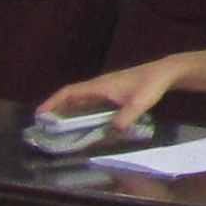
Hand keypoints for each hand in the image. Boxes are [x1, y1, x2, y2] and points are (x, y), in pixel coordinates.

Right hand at [39, 55, 187, 128]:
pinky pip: (92, 102)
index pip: (70, 92)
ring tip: (59, 127)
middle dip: (57, 109)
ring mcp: (106, 89)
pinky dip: (84, 111)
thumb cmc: (150, 85)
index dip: (53, 102)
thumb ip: (124, 118)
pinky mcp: (114, 92)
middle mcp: (99, 86)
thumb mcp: (138, 104)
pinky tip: (85, 123)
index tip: (40, 113)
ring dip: (70, 111)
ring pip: (82, 100)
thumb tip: (111, 131)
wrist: (165, 73)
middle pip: (72, 97)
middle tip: (45, 126)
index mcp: (99, 86)